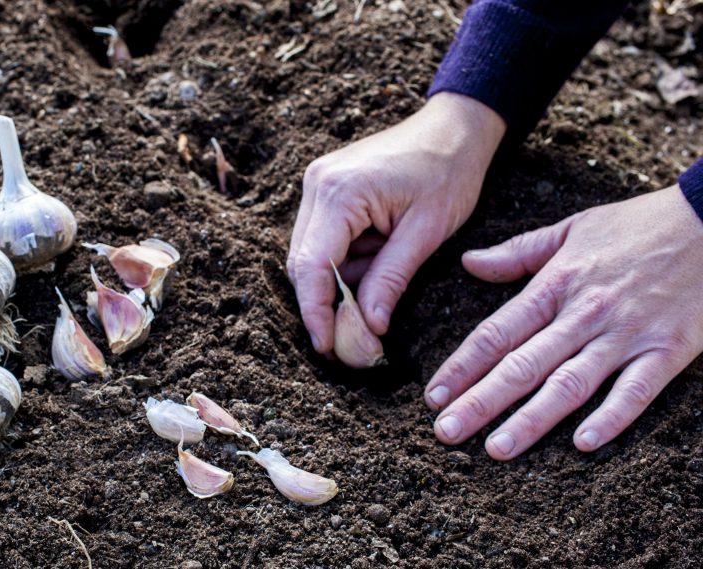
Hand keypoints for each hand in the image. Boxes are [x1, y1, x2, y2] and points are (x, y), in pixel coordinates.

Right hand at [286, 93, 505, 360]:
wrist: (454, 128)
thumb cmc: (449, 172)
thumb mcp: (427, 232)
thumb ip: (391, 279)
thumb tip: (370, 328)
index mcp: (340, 193)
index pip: (312, 266)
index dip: (316, 312)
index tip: (328, 347)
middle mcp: (317, 185)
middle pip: (303, 263)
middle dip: (326, 304)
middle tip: (353, 340)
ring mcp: (318, 185)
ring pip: (311, 255)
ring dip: (339, 282)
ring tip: (379, 289)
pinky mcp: (327, 190)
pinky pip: (324, 240)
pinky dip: (345, 263)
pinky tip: (375, 263)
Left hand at [426, 185, 702, 459]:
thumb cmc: (637, 226)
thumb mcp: (572, 228)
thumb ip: (518, 252)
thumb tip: (468, 263)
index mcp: (556, 285)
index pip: (496, 333)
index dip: (462, 366)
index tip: (433, 396)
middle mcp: (584, 313)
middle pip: (522, 365)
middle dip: (480, 402)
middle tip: (445, 433)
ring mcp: (626, 334)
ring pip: (570, 383)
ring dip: (531, 419)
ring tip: (497, 449)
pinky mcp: (668, 350)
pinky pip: (636, 390)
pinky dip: (611, 417)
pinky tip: (582, 443)